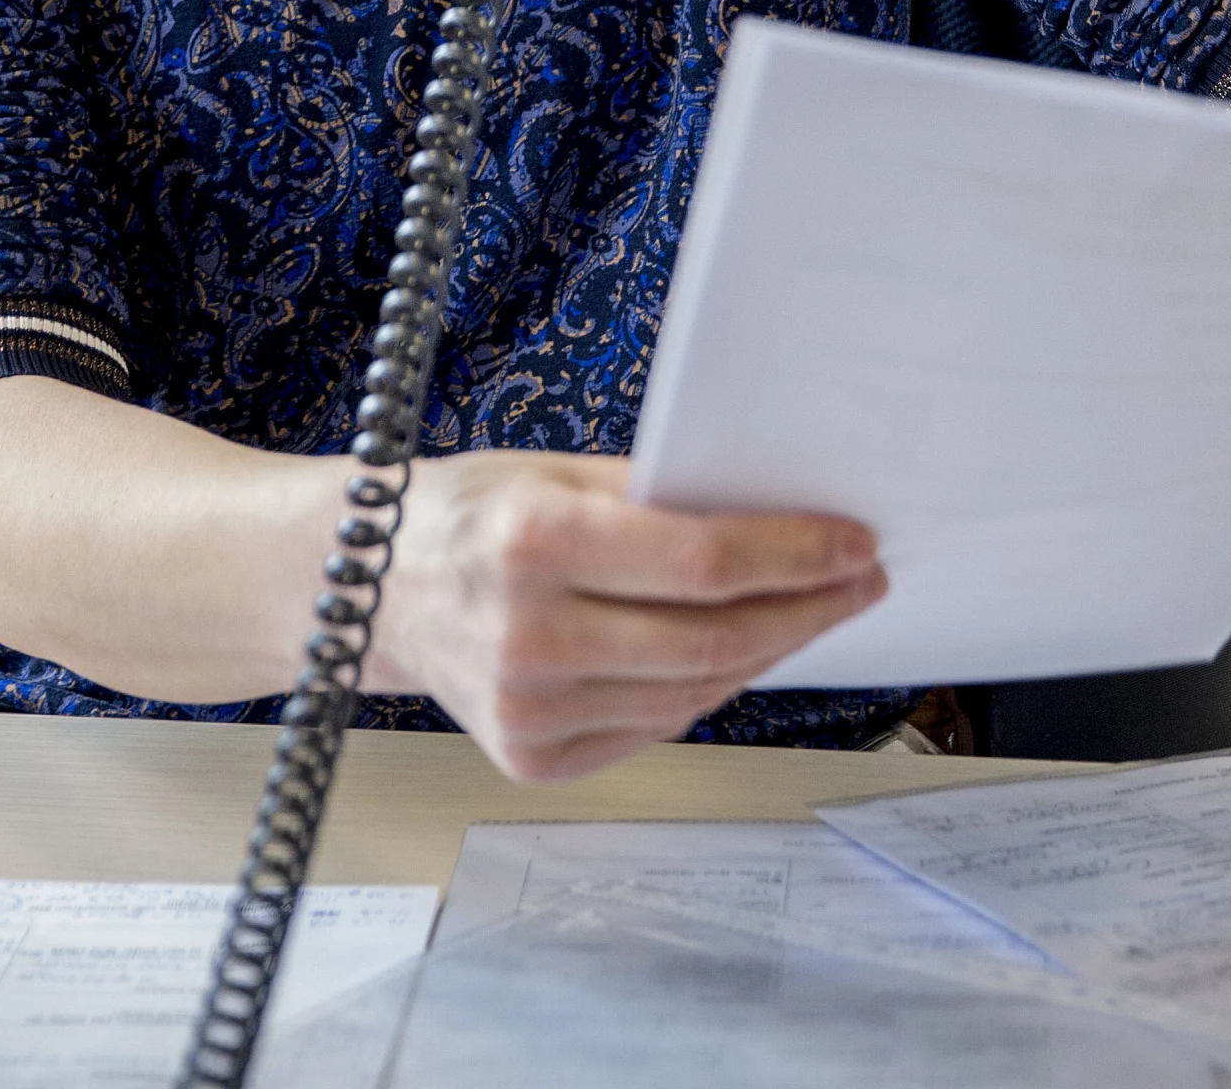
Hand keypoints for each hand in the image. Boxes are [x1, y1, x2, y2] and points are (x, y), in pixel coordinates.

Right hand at [366, 452, 883, 782]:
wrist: (370, 588)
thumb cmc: (470, 515)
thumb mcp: (554, 472)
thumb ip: (655, 494)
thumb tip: (775, 512)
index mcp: (533, 543)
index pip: (702, 560)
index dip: (795, 555)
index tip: (855, 544)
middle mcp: (528, 635)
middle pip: (712, 636)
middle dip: (806, 608)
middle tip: (860, 582)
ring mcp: (528, 709)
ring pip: (694, 690)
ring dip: (769, 651)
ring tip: (810, 612)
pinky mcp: (531, 757)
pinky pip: (654, 725)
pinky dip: (706, 688)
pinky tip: (735, 652)